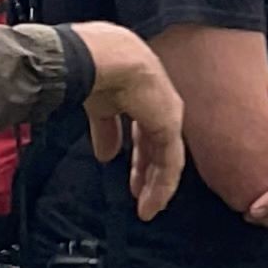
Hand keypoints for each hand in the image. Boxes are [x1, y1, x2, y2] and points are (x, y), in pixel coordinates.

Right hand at [67, 23, 190, 213]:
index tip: (133, 180)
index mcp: (142, 97)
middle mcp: (160, 106)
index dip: (139, 158)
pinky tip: (155, 201)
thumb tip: (106, 156)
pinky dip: (164, 184)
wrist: (103, 58)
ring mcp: (168, 116)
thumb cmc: (95, 71)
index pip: (145, 132)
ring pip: (167, 159)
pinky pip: (171, 162)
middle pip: (157, 147)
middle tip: (142, 198)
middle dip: (148, 174)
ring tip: (148, 208)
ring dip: (157, 186)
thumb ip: (106, 132)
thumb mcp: (99, 108)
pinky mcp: (170, 126)